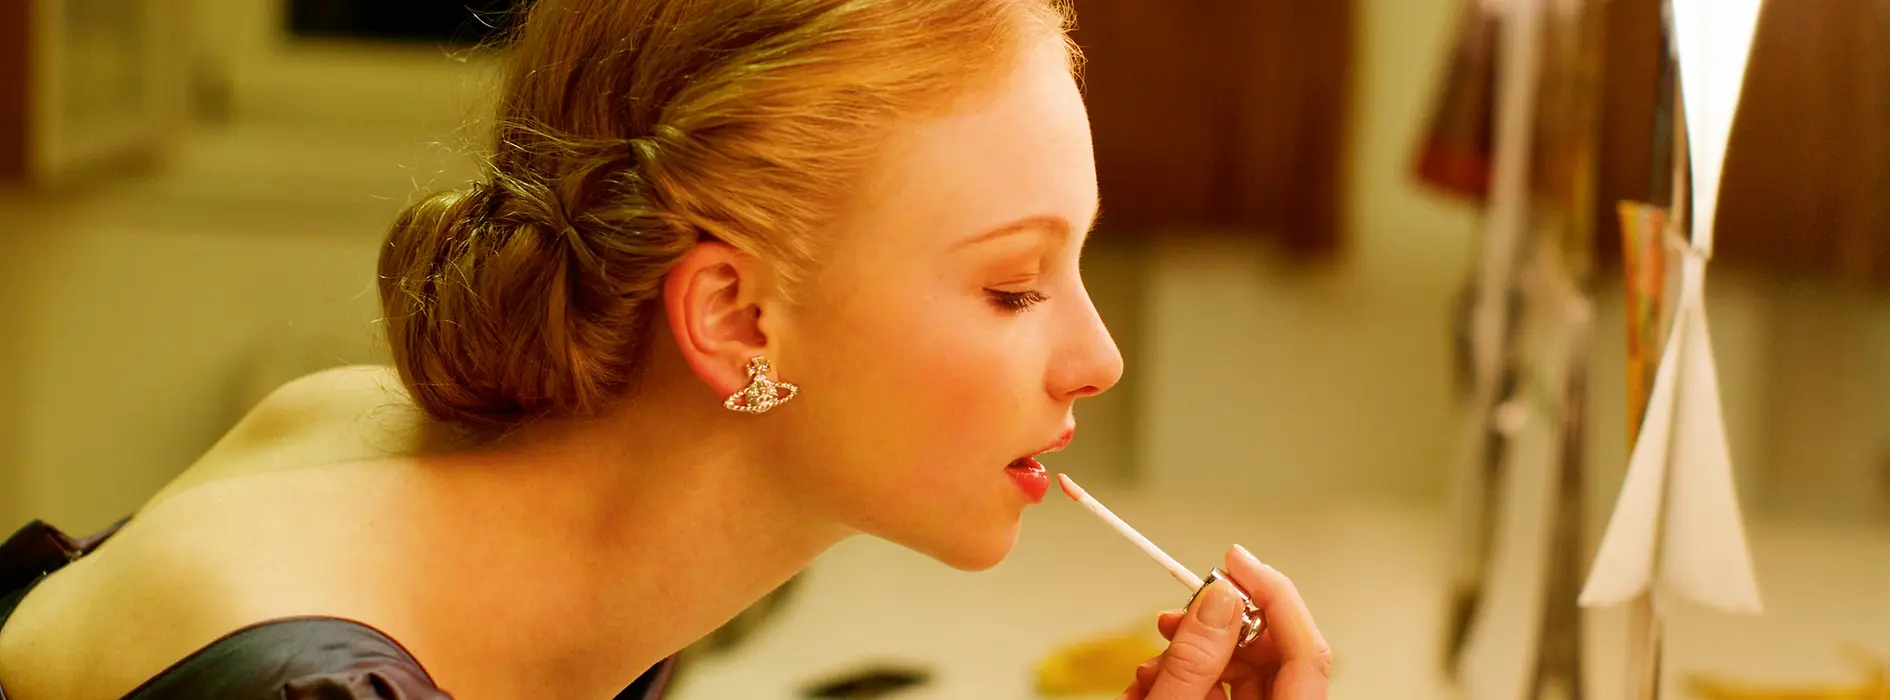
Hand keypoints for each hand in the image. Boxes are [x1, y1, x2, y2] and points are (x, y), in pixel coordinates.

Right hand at [1120, 545, 1331, 699]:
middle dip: (1219, 625)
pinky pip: (1224, 688)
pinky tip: (1153, 678)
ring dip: (1193, 651)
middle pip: (1271, 654)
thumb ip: (1194, 660)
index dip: (1275, 594)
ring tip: (1153, 658)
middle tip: (1182, 610)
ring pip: (1243, 668)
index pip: (1306, 651)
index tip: (1238, 559)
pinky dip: (1190, 673)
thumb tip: (1219, 599)